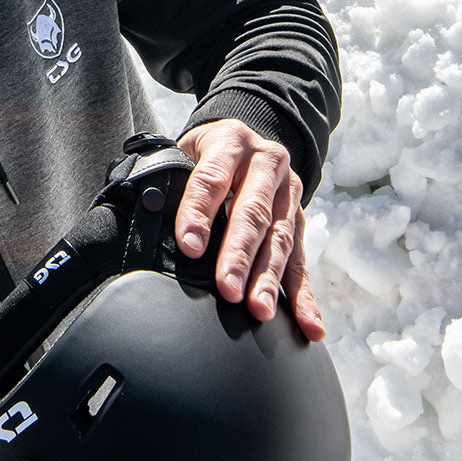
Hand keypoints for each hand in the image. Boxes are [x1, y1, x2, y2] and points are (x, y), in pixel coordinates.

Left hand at [175, 119, 324, 340]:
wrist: (246, 136)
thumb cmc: (206, 152)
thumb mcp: (187, 150)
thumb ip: (173, 180)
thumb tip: (152, 219)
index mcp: (231, 141)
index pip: (212, 179)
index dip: (199, 212)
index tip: (190, 247)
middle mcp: (266, 162)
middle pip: (253, 212)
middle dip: (239, 254)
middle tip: (228, 288)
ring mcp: (288, 192)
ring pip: (281, 237)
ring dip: (270, 277)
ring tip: (261, 310)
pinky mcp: (300, 218)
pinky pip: (303, 259)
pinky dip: (305, 295)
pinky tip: (309, 324)